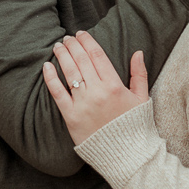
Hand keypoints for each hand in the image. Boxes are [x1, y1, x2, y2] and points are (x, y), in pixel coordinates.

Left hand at [41, 31, 148, 145]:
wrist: (126, 154)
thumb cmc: (135, 126)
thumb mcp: (142, 99)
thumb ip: (139, 74)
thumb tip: (137, 52)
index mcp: (114, 85)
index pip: (97, 55)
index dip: (87, 42)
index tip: (81, 34)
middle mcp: (97, 92)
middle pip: (81, 60)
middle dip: (72, 45)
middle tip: (67, 38)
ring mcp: (83, 104)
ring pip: (69, 73)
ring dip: (62, 56)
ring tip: (58, 46)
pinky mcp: (71, 116)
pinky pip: (57, 93)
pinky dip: (50, 78)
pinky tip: (46, 66)